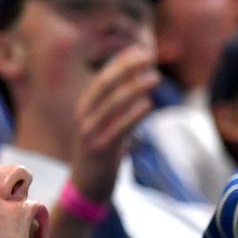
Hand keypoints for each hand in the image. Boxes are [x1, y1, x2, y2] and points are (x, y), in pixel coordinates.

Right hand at [68, 46, 159, 202]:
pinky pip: (117, 128)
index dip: (120, 63)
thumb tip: (140, 82)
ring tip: (154, 77)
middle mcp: (83, 118)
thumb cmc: (101, 153)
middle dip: (125, 68)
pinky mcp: (100, 150)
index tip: (140, 50)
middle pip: (103, 86)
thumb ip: (120, 107)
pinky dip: (132, 114)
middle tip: (148, 56)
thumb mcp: (107, 126)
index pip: (102, 79)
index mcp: (84, 109)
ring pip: (111, 104)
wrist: (86, 187)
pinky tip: (147, 104)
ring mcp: (89, 134)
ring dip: (134, 88)